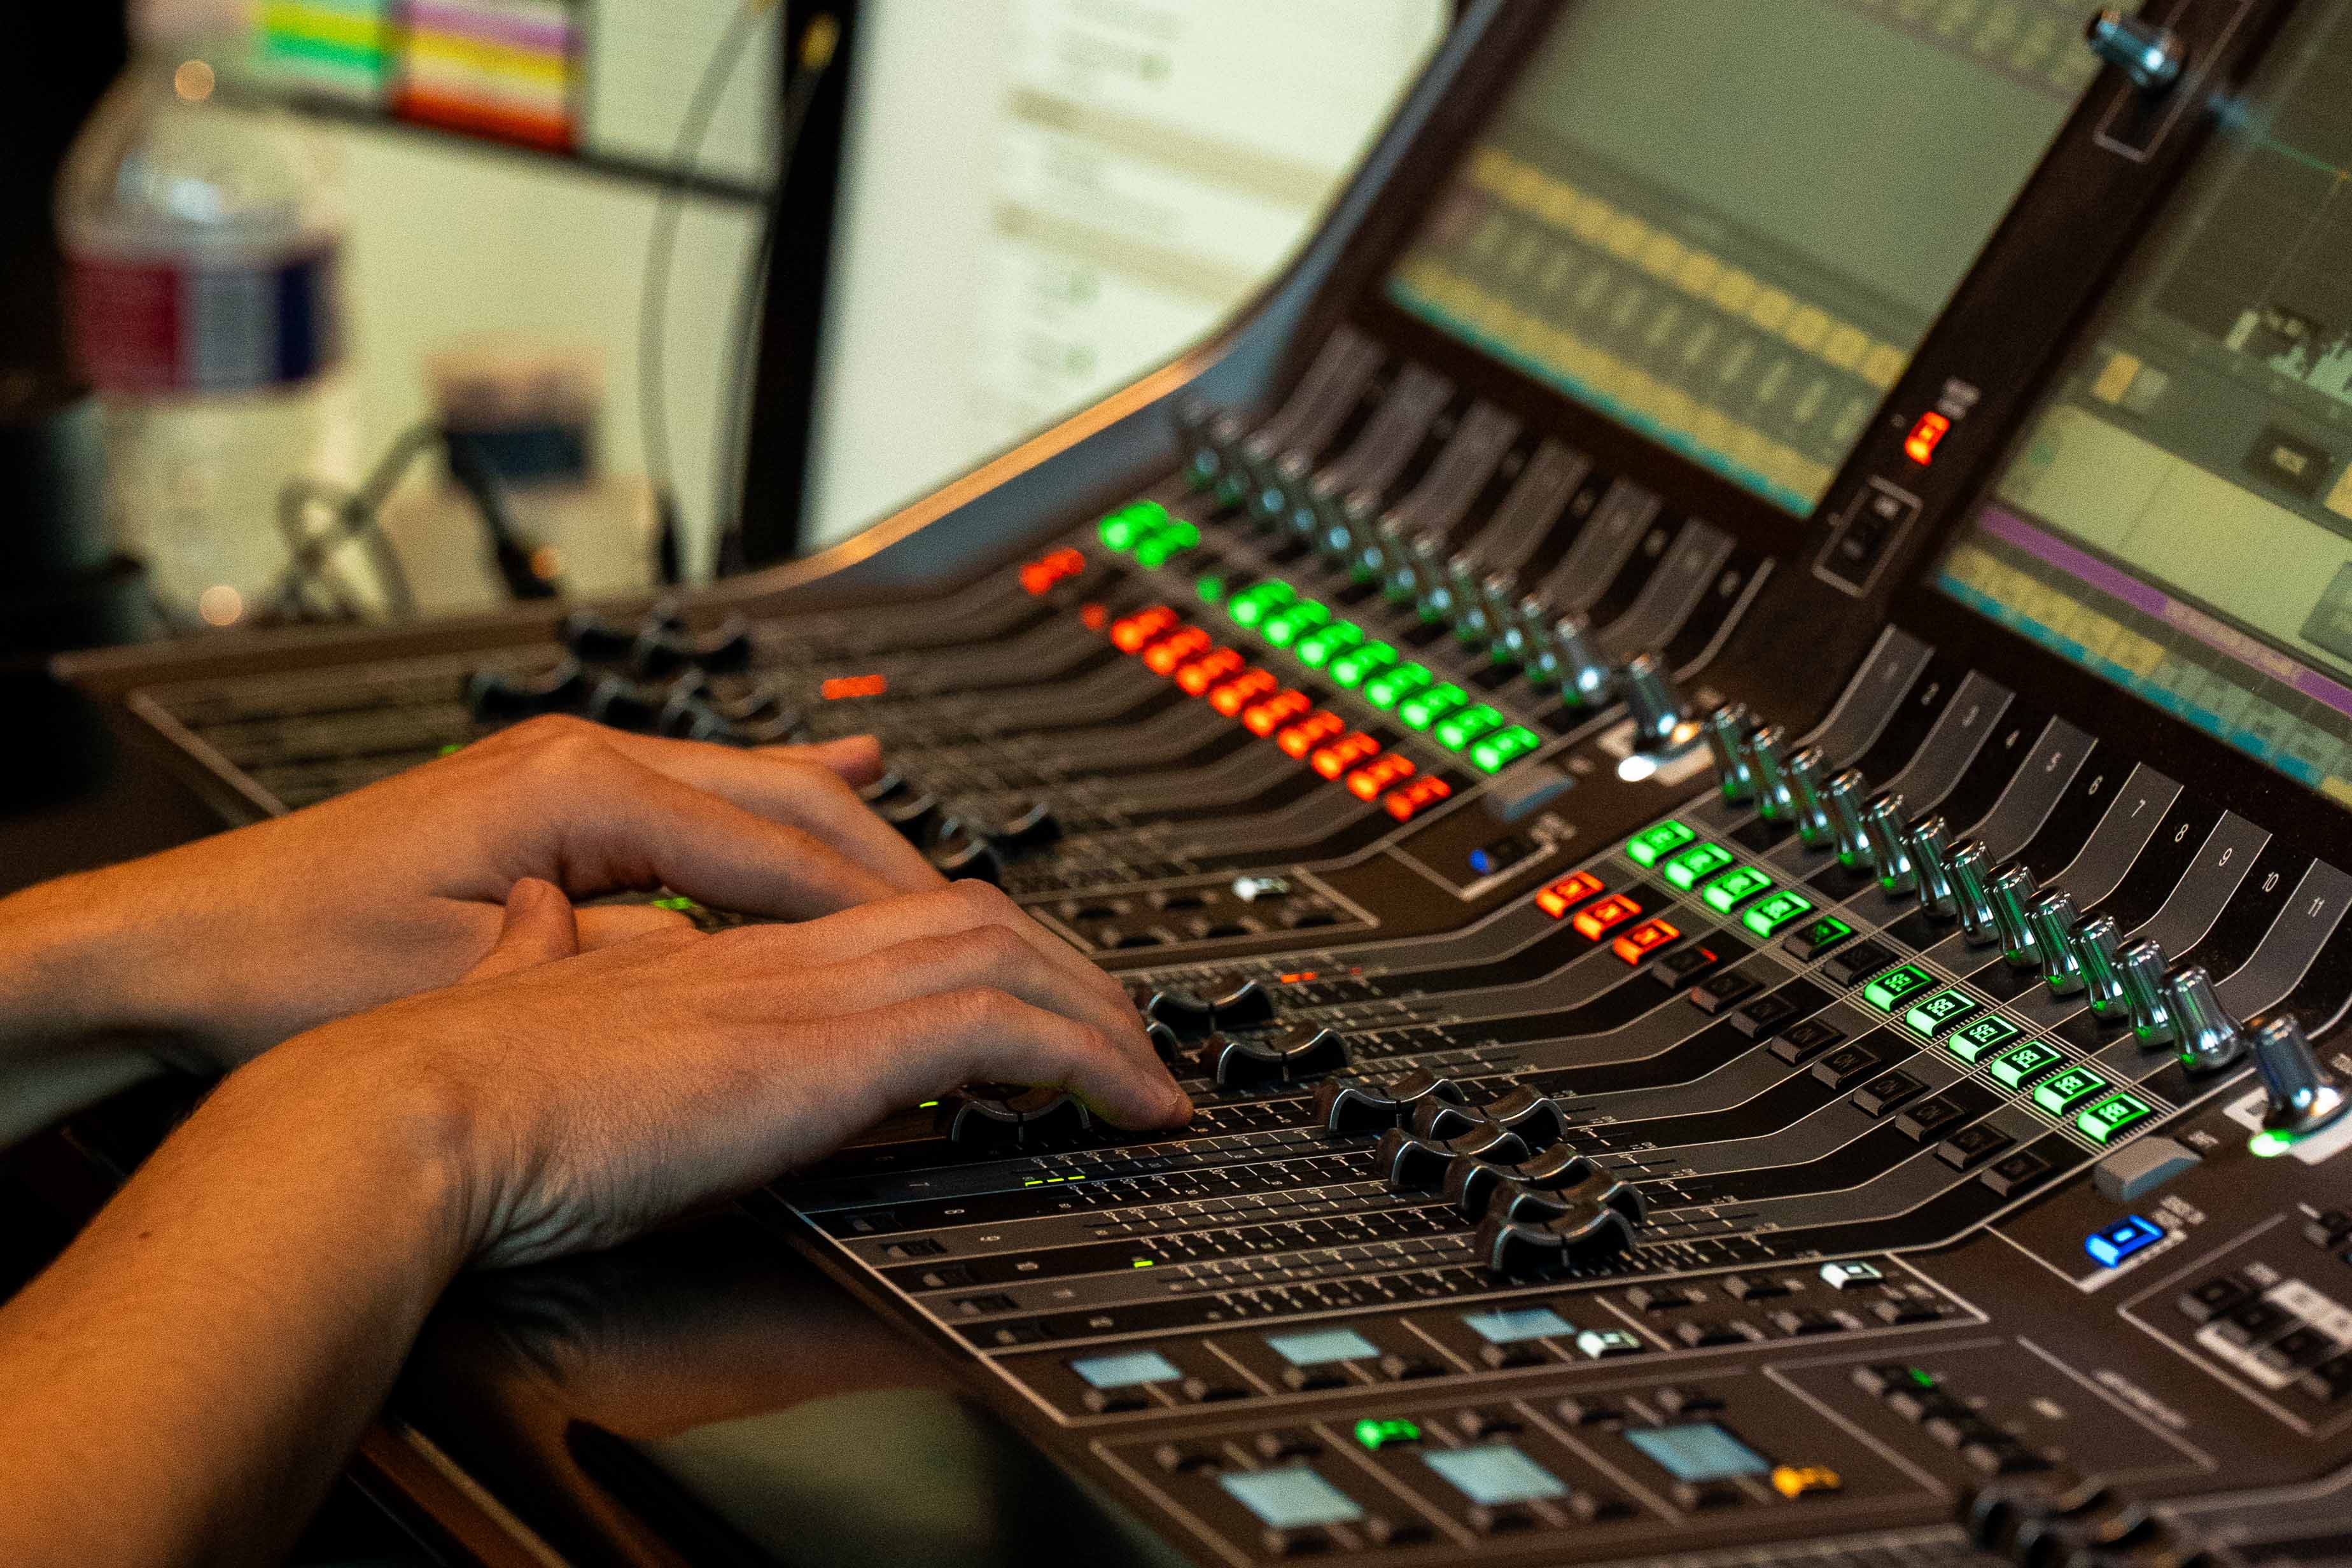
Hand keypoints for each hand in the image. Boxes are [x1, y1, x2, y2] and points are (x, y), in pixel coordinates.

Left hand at [0, 715, 949, 1071]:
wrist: (177, 941)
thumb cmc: (294, 964)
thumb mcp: (473, 976)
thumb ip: (616, 962)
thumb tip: (732, 973)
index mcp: (579, 791)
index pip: (774, 848)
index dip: (873, 906)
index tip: (959, 952)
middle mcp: (587, 759)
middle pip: (786, 802)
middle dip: (888, 863)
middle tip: (982, 927)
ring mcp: (573, 769)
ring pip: (757, 790)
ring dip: (850, 834)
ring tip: (939, 872)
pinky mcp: (555, 799)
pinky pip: (710, 799)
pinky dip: (786, 813)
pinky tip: (843, 786)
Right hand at [248, 877, 1190, 1270]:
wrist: (407, 1111)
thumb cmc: (451, 1089)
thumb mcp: (538, 1014)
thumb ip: (581, 976)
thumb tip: (583, 953)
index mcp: (710, 945)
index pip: (876, 908)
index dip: (964, 934)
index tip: (1016, 986)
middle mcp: (773, 950)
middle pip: (961, 910)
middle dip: (1058, 960)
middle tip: (1121, 1019)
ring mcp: (804, 988)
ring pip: (999, 949)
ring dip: (1092, 1005)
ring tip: (1148, 1066)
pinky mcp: (823, 1049)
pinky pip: (1000, 1028)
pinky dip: (1083, 1056)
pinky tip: (1126, 1100)